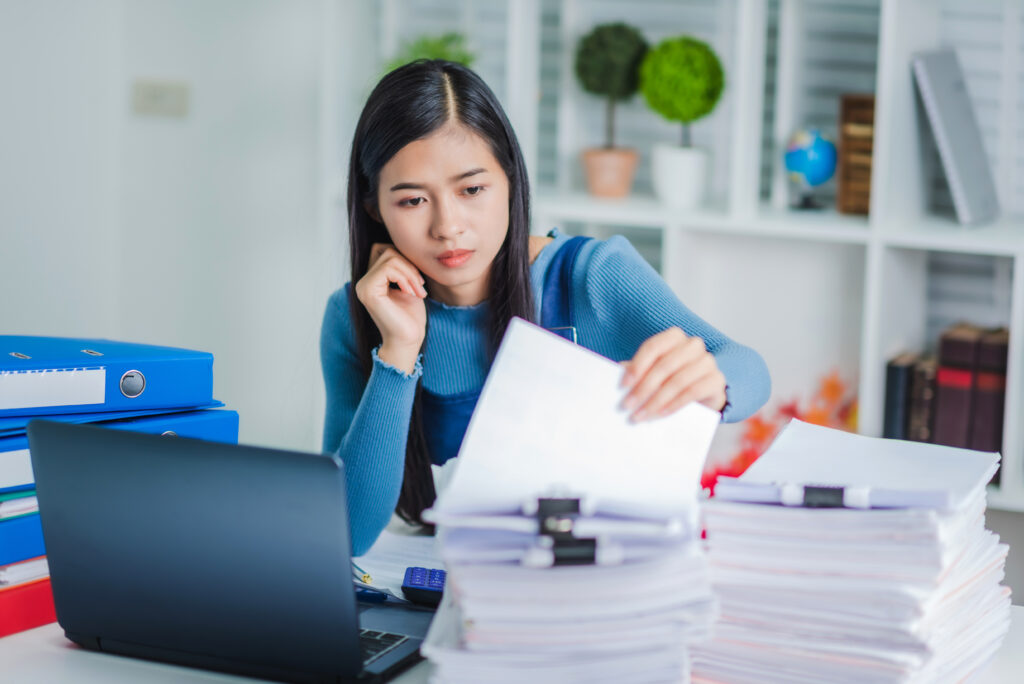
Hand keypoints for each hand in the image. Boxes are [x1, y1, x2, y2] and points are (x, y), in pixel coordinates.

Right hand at [354, 244, 427, 371]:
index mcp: (370, 280)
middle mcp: (362, 282)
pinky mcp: (368, 291)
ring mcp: (363, 286)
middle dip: (410, 266)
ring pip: (390, 258)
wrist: (409, 339)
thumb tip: (404, 244)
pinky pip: (388, 268)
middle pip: (387, 251)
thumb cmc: (410, 316)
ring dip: (411, 273)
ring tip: (419, 291)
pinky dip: (405, 278)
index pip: (384, 250)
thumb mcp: (408, 285)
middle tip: (421, 286)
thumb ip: (401, 267)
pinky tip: (411, 293)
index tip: (418, 280)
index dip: (405, 259)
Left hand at [619, 328, 726, 421]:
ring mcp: (707, 361)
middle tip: (628, 405)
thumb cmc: (674, 378)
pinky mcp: (716, 379)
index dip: (637, 366)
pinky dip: (674, 404)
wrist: (705, 391)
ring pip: (678, 380)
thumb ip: (639, 371)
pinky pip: (693, 392)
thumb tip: (617, 374)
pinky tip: (661, 413)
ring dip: (656, 400)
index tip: (623, 385)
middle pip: (664, 365)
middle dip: (643, 388)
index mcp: (675, 337)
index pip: (653, 347)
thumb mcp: (654, 372)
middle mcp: (693, 345)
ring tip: (641, 414)